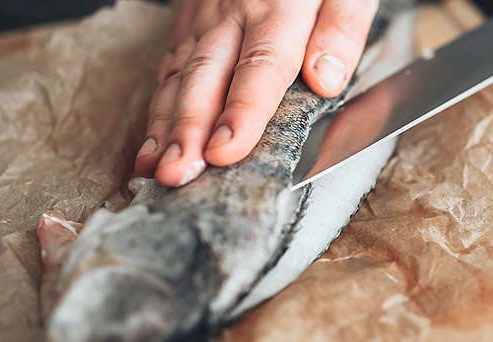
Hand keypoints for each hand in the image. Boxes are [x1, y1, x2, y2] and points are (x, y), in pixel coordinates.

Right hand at [135, 0, 378, 185]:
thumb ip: (342, 29)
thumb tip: (325, 79)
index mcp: (279, 5)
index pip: (260, 66)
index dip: (242, 111)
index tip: (226, 150)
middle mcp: (232, 13)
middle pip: (206, 76)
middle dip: (189, 130)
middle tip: (179, 174)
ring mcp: (204, 18)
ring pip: (180, 75)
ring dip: (166, 127)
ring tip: (158, 170)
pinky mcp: (190, 23)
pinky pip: (169, 68)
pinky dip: (157, 110)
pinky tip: (151, 145)